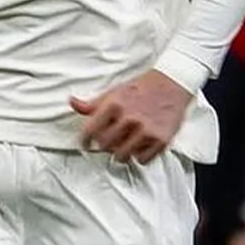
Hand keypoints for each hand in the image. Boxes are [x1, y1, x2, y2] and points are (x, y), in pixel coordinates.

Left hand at [70, 70, 190, 163]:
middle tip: (109, 141)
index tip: (85, 144)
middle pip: (105, 146)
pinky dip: (139, 156)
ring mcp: (146, 130)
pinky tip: (139, 145)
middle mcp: (130, 118)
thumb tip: (72, 102)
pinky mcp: (161, 140)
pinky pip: (142, 160)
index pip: (90, 131)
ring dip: (120, 153)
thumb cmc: (141, 88)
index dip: (84, 141)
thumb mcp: (114, 92)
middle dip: (104, 145)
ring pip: (122, 156)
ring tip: (124, 144)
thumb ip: (92, 103)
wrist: (172, 84)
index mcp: (115, 105)